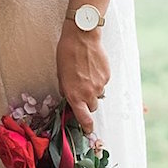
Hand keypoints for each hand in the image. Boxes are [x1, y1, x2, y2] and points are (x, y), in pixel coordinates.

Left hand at [56, 23, 109, 139]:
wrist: (82, 37)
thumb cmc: (67, 54)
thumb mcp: (60, 74)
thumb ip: (67, 89)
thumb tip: (70, 96)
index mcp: (74, 95)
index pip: (84, 119)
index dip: (86, 127)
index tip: (87, 130)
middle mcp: (88, 93)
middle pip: (92, 107)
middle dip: (88, 101)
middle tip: (81, 89)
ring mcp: (99, 85)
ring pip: (98, 94)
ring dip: (93, 89)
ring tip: (86, 73)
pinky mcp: (107, 76)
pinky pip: (103, 82)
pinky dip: (98, 78)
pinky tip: (92, 66)